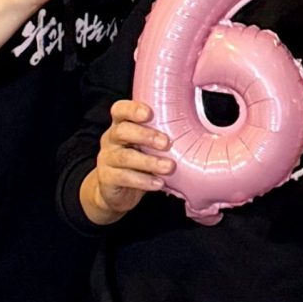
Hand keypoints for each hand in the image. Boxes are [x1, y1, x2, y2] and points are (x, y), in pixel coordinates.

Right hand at [81, 107, 174, 224]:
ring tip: (170, 167)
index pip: (120, 109)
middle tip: (166, 143)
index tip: (149, 113)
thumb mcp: (145, 144)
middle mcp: (111, 139)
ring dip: (150, 162)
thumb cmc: (137, 160)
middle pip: (121, 131)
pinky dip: (143, 181)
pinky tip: (159, 183)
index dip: (132, 109)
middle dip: (145, 136)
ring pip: (125, 157)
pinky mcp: (107, 179)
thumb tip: (196, 126)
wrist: (114, 191)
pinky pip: (124, 178)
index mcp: (121, 125)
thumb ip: (159, 133)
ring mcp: (107, 159)